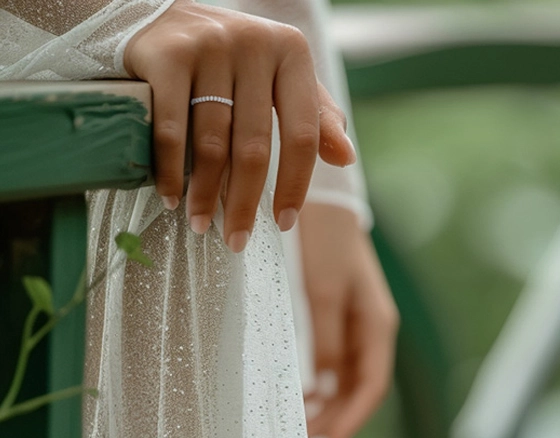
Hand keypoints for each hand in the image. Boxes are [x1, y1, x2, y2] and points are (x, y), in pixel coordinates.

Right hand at [123, 0, 355, 250]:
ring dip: (204, 195)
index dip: (295, 185)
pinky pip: (172, 129)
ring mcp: (209, 47)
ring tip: (200, 224)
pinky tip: (171, 196)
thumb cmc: (234, 62)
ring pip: (212, 144)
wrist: (161, 16)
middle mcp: (254, 44)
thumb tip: (346, 158)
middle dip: (244, 203)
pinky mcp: (166, 54)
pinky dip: (171, 170)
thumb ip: (316, 117)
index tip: (283, 224)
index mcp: (291, 54)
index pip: (302, 134)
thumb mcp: (283, 81)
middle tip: (236, 240)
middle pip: (254, 148)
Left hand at [299, 204, 398, 437]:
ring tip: (303, 426)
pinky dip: (322, 383)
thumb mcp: (324, 292)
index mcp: (377, 325)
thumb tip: (327, 383)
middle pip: (361, 388)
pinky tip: (304, 395)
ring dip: (329, 404)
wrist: (322, 203)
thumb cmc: (326, 243)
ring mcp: (356, 325)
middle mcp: (371, 330)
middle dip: (338, 417)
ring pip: (348, 379)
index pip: (372, 386)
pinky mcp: (339, 318)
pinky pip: (335, 362)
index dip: (352, 418)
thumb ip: (327, 339)